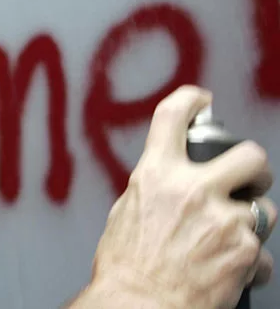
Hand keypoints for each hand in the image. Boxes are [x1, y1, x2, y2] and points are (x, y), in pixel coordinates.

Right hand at [86, 86, 275, 308]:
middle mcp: (193, 190)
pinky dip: (250, 264)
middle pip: (249, 155)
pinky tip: (229, 273)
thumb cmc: (126, 268)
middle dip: (254, 168)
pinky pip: (261, 253)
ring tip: (229, 242)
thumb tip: (169, 183)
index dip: (191, 100)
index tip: (201, 100)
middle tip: (247, 180)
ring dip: (251, 224)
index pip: (174, 117)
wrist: (139, 306)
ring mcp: (224, 220)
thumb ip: (154, 189)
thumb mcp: (126, 213)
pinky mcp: (246, 252)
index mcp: (156, 175)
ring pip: (263, 208)